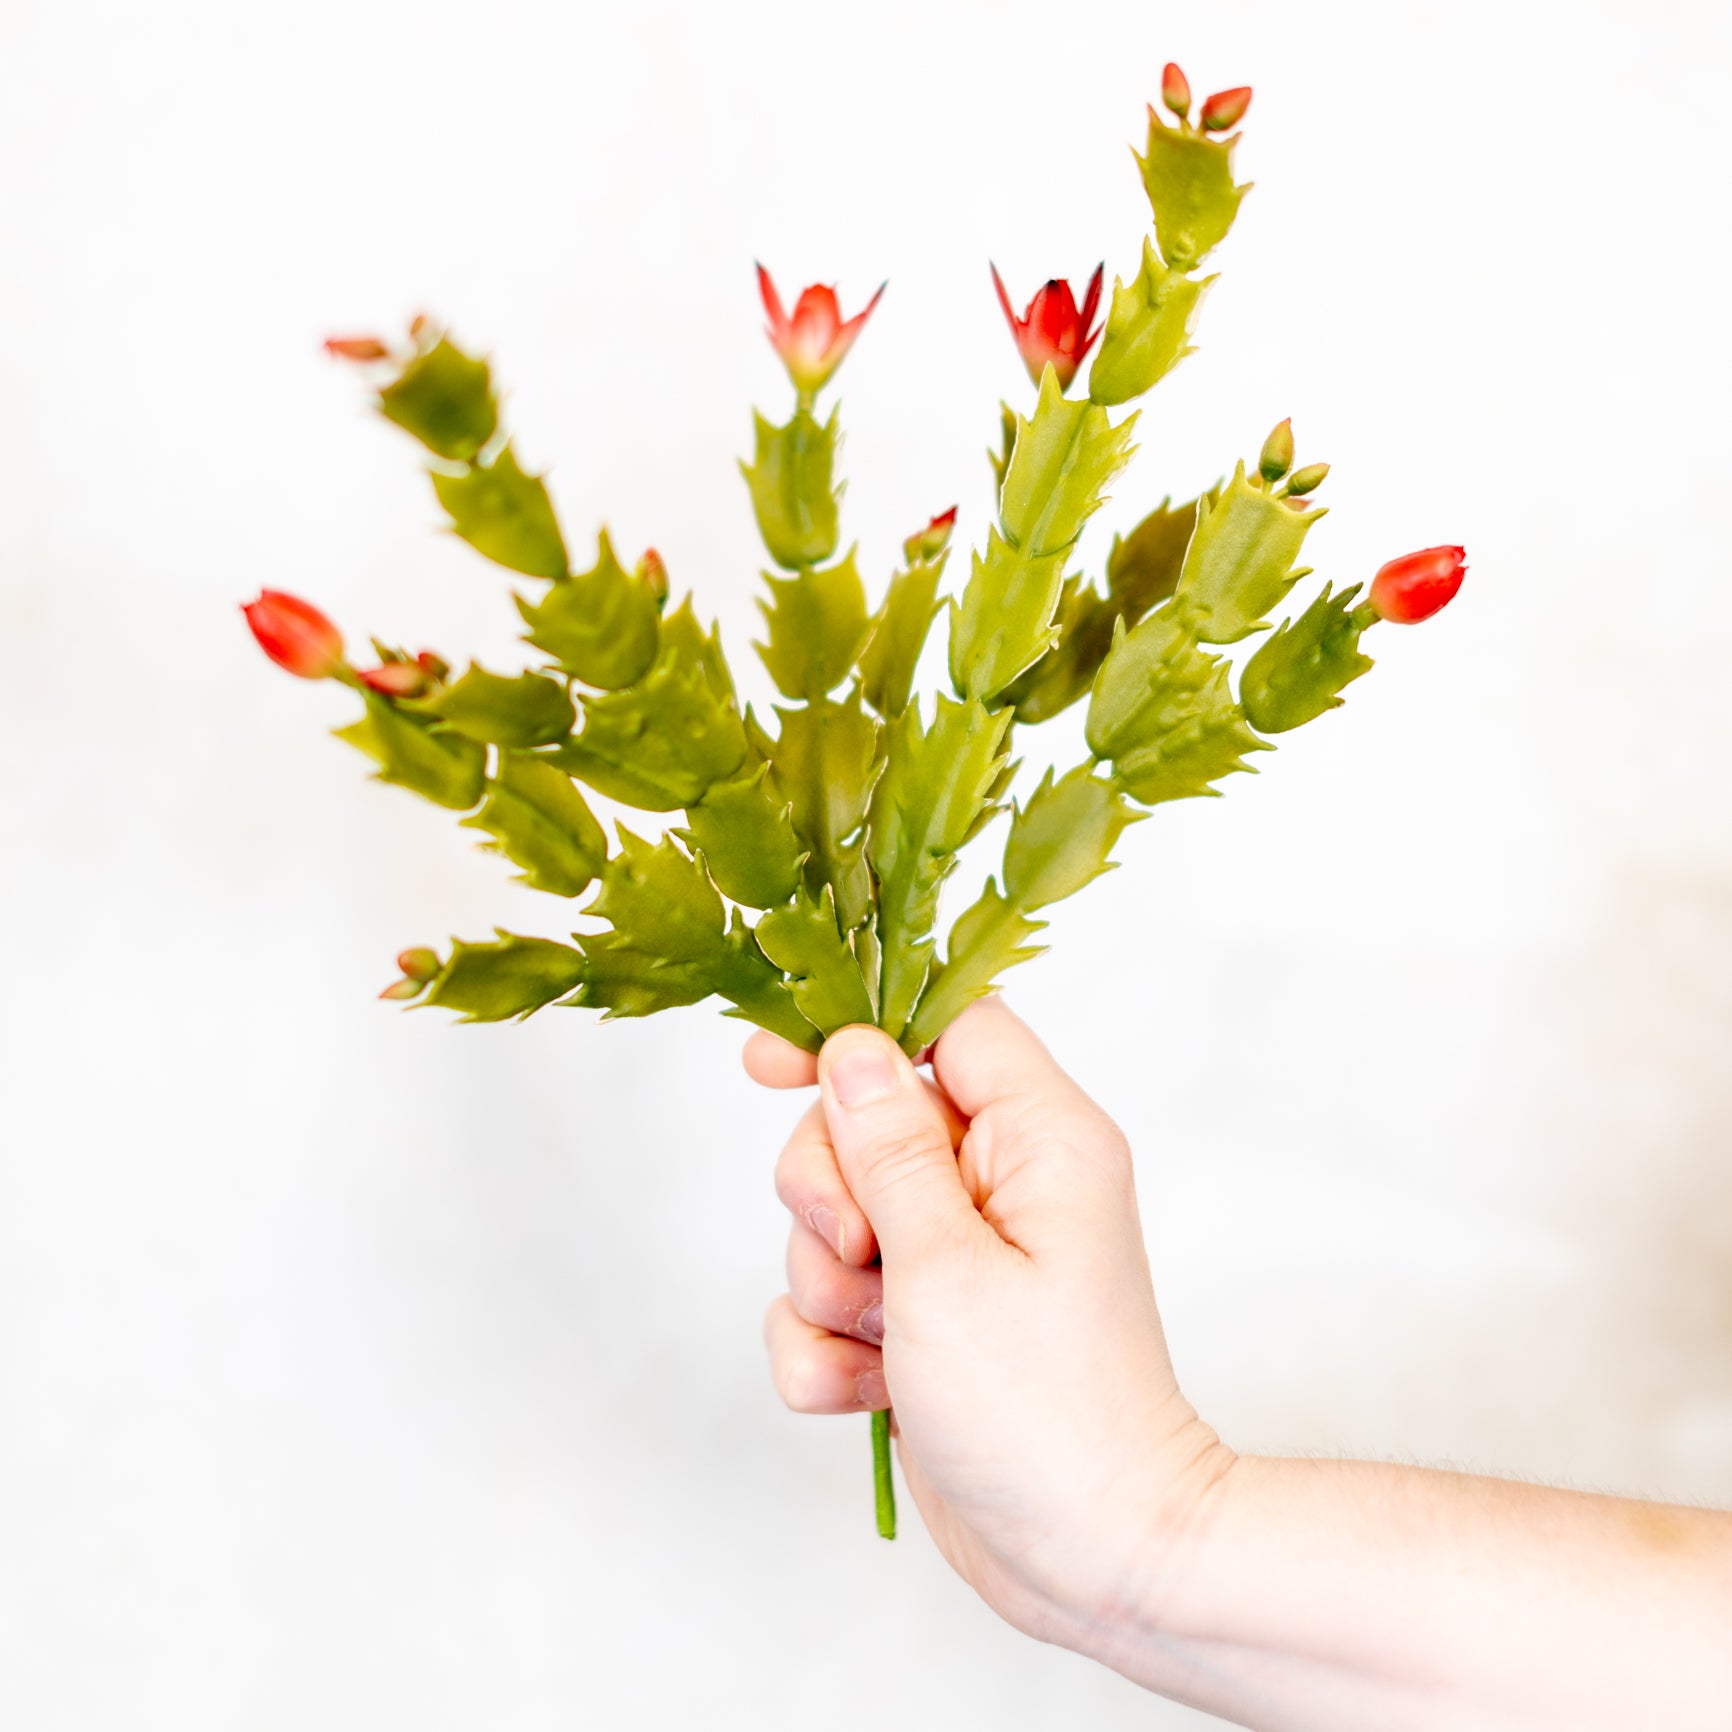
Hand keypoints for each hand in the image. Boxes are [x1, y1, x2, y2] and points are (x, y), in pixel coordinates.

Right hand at [751, 998, 1232, 1654]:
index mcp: (1038, 1139)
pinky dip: (828, 1349)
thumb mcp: (948, 1265)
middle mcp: (999, 1184)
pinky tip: (865, 1392)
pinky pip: (830, 1302)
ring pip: (835, 1216)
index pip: (946, 1027)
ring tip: (883, 1342)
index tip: (773, 1067)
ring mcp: (956, 1255)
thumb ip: (889, 1150)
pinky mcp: (921, 1321)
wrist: (1089, 1558)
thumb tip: (851, 1048)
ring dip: (828, 1286)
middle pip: (867, 1121)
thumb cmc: (1047, 1412)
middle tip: (863, 1256)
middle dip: (831, 1195)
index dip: (857, 1036)